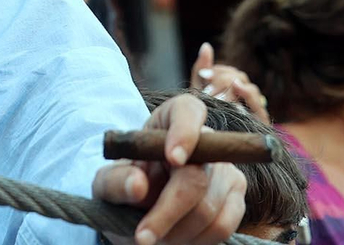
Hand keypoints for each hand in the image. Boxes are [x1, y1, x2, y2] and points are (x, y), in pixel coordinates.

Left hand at [93, 94, 246, 244]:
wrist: (141, 209)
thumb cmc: (124, 186)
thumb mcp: (106, 183)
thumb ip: (115, 182)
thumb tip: (138, 185)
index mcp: (170, 118)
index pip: (188, 111)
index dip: (184, 133)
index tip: (173, 158)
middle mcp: (206, 139)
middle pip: (196, 177)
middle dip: (167, 212)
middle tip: (142, 237)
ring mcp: (226, 169)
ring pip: (209, 208)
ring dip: (178, 232)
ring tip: (154, 237)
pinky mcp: (237, 198)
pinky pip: (223, 225)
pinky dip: (196, 240)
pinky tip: (176, 239)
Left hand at [190, 43, 270, 123]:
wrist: (217, 151)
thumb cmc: (206, 120)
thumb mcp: (200, 94)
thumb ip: (202, 71)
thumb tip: (206, 45)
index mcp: (230, 87)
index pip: (228, 70)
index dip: (216, 70)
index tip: (202, 76)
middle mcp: (244, 94)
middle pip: (238, 77)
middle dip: (221, 81)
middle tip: (207, 91)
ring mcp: (254, 107)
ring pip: (249, 87)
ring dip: (232, 89)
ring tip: (216, 97)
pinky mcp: (261, 122)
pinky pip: (259, 106)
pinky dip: (249, 95)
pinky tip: (238, 90)